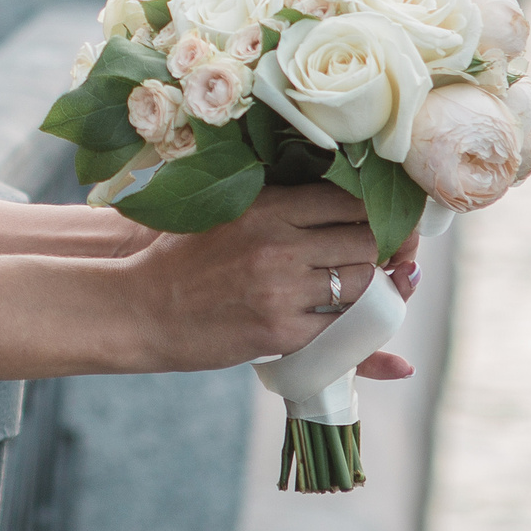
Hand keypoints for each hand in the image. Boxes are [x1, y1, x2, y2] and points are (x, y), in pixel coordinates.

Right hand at [111, 184, 413, 376]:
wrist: (142, 308)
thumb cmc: (181, 258)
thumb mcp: (227, 214)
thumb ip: (279, 206)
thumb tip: (340, 206)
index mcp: (266, 205)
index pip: (348, 200)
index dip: (380, 212)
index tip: (389, 223)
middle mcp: (278, 241)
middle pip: (364, 241)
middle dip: (384, 252)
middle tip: (389, 260)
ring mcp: (280, 288)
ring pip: (360, 285)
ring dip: (372, 290)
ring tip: (365, 291)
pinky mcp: (281, 330)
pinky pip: (343, 329)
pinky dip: (356, 330)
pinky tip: (350, 325)